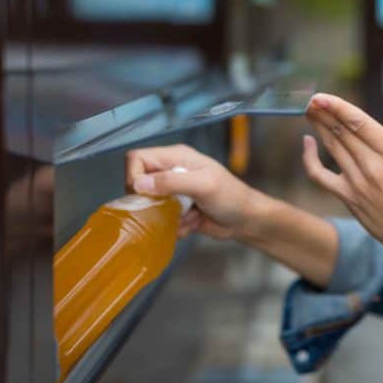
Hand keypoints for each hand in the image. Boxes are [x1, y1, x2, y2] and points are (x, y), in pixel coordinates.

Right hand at [124, 144, 267, 240]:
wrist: (248, 220)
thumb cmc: (231, 197)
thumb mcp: (203, 185)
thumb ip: (172, 182)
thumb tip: (138, 184)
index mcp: (176, 157)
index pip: (137, 159)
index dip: (134, 176)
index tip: (144, 195)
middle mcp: (171, 171)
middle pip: (137, 183)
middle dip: (150, 202)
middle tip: (168, 208)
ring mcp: (174, 191)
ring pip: (148, 205)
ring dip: (165, 216)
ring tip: (187, 216)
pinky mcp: (177, 210)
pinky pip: (161, 220)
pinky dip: (174, 226)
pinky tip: (193, 223)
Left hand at [303, 94, 382, 290]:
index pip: (359, 122)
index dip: (337, 106)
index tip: (322, 95)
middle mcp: (374, 167)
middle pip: (340, 131)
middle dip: (323, 112)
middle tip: (312, 98)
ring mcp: (357, 183)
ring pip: (330, 147)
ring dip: (317, 126)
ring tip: (309, 111)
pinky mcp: (347, 197)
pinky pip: (319, 175)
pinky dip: (308, 158)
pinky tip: (307, 141)